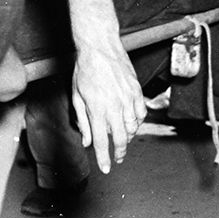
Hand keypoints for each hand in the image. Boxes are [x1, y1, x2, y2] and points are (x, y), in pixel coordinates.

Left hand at [69, 37, 144, 173]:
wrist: (100, 48)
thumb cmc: (85, 71)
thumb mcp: (76, 96)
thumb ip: (82, 121)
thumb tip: (87, 142)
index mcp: (97, 110)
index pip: (101, 142)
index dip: (103, 158)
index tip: (105, 169)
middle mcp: (114, 107)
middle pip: (120, 139)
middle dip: (119, 153)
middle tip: (117, 160)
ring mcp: (128, 98)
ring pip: (132, 128)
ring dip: (127, 138)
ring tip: (122, 142)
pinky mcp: (137, 91)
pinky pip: (141, 113)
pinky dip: (137, 123)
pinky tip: (132, 125)